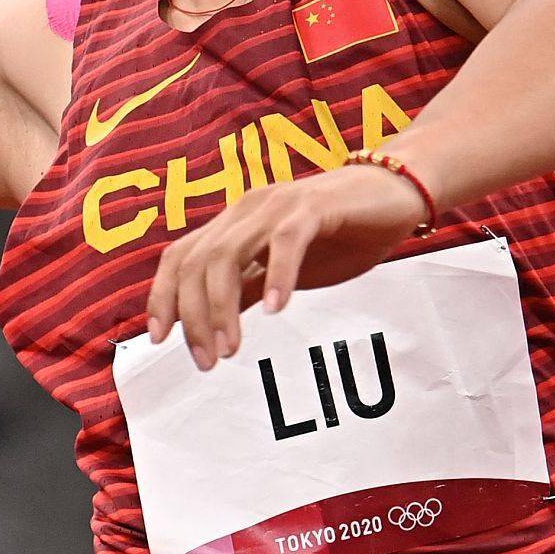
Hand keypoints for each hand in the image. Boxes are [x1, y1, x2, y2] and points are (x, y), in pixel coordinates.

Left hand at [144, 163, 427, 370]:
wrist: (396, 193)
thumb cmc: (339, 234)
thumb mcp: (282, 271)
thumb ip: (245, 289)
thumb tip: (210, 323)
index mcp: (233, 223)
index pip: (180, 256)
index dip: (162, 295)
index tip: (158, 339)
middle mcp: (247, 209)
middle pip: (197, 261)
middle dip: (193, 315)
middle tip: (206, 360)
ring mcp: (278, 205)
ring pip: (229, 254)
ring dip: (223, 305)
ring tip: (232, 348)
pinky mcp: (315, 206)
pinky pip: (285, 241)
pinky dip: (276, 276)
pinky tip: (276, 310)